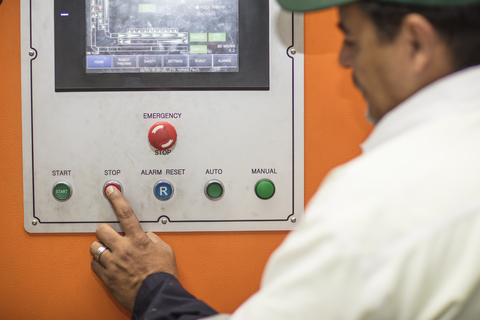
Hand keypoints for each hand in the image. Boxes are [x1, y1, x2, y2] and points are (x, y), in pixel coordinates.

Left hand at [90, 185, 177, 311]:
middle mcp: (124, 249)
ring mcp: (113, 263)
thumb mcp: (165, 251)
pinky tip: (108, 265)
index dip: (117, 199)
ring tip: (109, 252)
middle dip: (105, 231)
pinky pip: (94, 265)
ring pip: (95, 247)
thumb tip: (145, 235)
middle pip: (102, 230)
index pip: (126, 213)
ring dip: (101, 248)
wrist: (157, 297)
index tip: (111, 190)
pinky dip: (99, 263)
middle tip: (110, 235)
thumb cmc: (162, 276)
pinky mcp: (107, 277)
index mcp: (139, 240)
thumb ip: (152, 239)